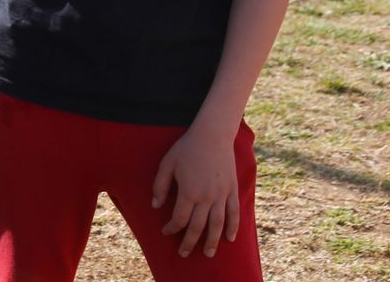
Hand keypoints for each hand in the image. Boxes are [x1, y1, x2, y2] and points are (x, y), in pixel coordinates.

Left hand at [153, 126, 240, 258]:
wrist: (212, 135)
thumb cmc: (186, 148)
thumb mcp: (167, 164)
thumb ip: (160, 186)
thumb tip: (155, 206)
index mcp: (189, 192)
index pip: (179, 218)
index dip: (171, 228)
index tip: (165, 232)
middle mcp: (207, 197)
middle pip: (198, 227)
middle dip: (190, 242)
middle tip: (184, 254)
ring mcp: (222, 195)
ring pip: (217, 224)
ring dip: (212, 241)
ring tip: (208, 254)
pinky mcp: (232, 190)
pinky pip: (234, 213)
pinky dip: (233, 227)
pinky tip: (229, 238)